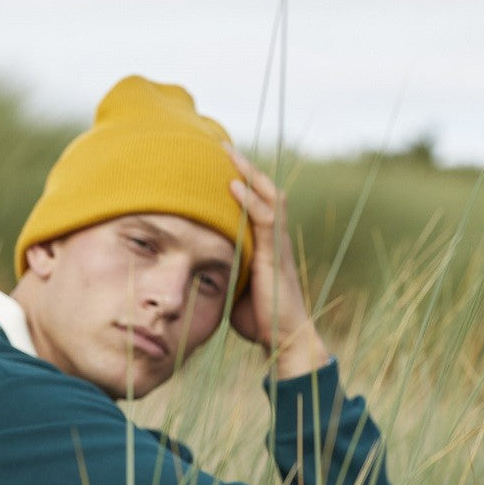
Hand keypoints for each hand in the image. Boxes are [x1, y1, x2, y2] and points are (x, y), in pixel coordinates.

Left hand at [224, 147, 328, 378]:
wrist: (284, 339)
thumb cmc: (260, 317)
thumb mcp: (235, 286)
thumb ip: (224, 268)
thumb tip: (199, 263)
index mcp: (266, 243)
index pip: (257, 201)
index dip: (242, 180)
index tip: (220, 161)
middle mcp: (275, 238)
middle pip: (265, 191)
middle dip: (245, 167)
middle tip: (223, 145)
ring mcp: (277, 246)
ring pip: (268, 198)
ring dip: (249, 174)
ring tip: (230, 154)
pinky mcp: (275, 257)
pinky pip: (264, 221)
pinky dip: (250, 201)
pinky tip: (234, 187)